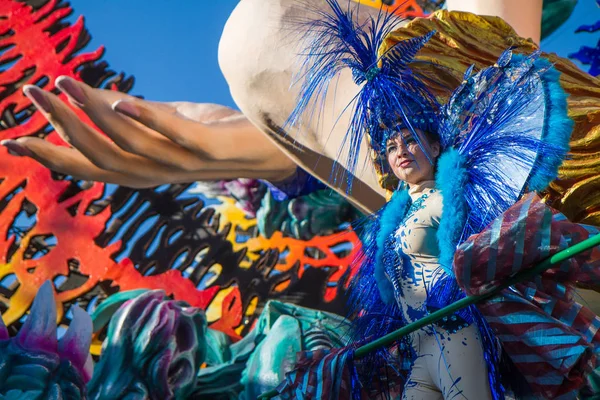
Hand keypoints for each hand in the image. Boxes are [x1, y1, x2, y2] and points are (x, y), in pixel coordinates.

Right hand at [3, 76, 295, 187]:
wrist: (268, 145)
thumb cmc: (214, 132)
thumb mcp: (166, 122)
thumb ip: (132, 116)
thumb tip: (92, 99)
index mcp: (145, 169)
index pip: (90, 167)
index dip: (52, 156)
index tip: (13, 139)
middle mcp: (158, 174)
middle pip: (100, 158)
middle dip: (62, 129)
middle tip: (31, 94)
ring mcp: (183, 164)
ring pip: (128, 148)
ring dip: (94, 116)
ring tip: (64, 84)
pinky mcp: (207, 149)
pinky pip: (173, 136)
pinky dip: (146, 119)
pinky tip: (122, 100)